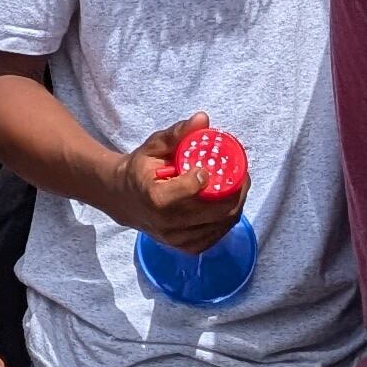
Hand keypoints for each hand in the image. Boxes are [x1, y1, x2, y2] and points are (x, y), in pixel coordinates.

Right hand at [103, 112, 242, 252]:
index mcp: (155, 197)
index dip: (209, 178)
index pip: (191, 190)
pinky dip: (227, 219)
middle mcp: (166, 223)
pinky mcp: (185, 247)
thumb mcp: (154, 147)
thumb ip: (178, 134)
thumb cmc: (140, 170)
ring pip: (221, 224)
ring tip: (239, 186)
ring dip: (236, 204)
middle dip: (235, 191)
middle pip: (215, 210)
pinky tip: (228, 204)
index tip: (214, 166)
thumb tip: (203, 119)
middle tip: (242, 174)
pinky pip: (217, 235)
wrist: (124, 200)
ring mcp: (177, 238)